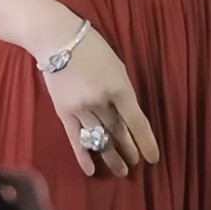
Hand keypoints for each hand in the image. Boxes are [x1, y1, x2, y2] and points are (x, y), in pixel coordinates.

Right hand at [38, 23, 159, 179]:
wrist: (57, 39)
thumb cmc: (92, 47)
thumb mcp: (117, 65)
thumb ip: (122, 90)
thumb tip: (127, 115)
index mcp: (119, 87)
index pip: (137, 122)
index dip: (146, 142)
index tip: (153, 158)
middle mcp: (102, 102)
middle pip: (119, 132)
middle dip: (129, 150)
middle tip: (135, 164)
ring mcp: (81, 109)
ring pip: (99, 139)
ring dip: (111, 157)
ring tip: (121, 170)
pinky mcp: (64, 112)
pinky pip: (75, 139)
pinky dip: (83, 156)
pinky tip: (91, 170)